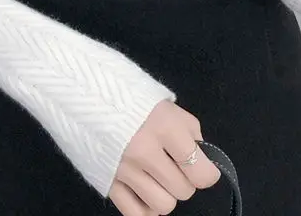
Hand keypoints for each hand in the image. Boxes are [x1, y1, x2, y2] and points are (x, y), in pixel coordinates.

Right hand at [109, 99, 221, 214]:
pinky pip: (137, 215)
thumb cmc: (138, 102)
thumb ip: (191, 133)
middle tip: (174, 165)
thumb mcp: (170, 108)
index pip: (201, 172)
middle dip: (184, 180)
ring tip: (158, 177)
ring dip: (166, 194)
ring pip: (163, 206)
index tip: (203, 167)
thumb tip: (201, 160)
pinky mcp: (109, 183)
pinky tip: (144, 190)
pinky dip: (146, 207)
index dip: (207, 172)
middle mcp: (145, 152)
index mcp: (165, 128)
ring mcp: (125, 170)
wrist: (93, 97)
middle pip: (183, 191)